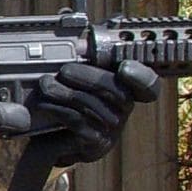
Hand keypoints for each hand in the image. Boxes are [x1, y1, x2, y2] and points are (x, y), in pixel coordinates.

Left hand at [29, 61, 159, 166]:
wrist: (49, 140)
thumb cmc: (65, 103)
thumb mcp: (75, 79)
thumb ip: (83, 61)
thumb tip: (80, 45)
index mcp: (125, 88)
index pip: (148, 85)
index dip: (141, 77)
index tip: (124, 68)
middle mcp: (124, 109)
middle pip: (115, 90)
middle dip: (86, 76)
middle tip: (63, 71)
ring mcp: (112, 129)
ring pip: (91, 104)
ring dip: (64, 92)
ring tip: (45, 85)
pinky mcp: (96, 144)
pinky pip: (77, 120)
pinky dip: (57, 109)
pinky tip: (43, 104)